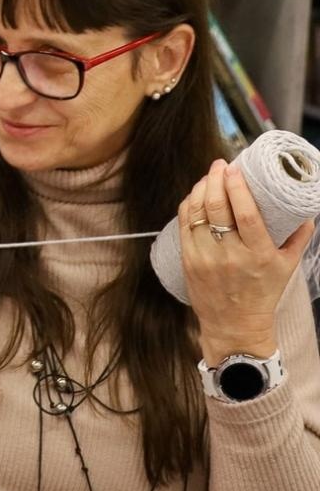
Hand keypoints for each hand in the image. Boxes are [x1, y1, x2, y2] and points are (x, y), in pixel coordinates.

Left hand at [178, 160, 314, 365]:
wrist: (234, 325)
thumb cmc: (263, 293)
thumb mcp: (288, 266)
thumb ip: (299, 237)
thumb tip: (306, 210)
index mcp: (258, 255)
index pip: (245, 214)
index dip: (237, 188)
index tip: (234, 168)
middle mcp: (230, 255)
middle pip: (217, 209)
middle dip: (215, 180)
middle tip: (219, 165)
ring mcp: (205, 258)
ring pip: (196, 214)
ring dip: (200, 189)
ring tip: (209, 176)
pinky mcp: (188, 261)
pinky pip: (184, 226)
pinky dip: (188, 206)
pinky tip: (195, 195)